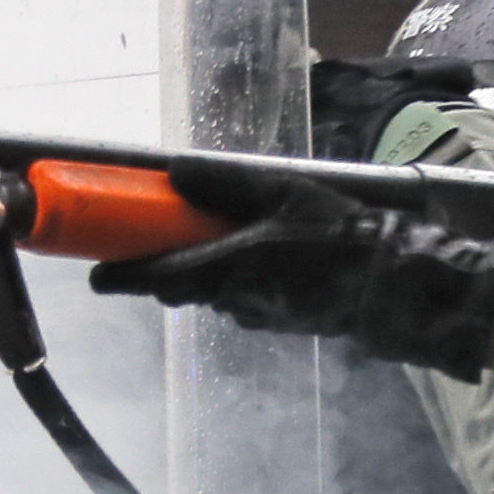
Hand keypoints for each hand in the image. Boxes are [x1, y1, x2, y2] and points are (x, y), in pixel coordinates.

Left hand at [90, 158, 493, 376]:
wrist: (396, 284)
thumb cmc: (342, 234)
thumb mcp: (287, 192)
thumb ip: (229, 183)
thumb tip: (175, 172)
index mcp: (228, 267)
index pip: (157, 277)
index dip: (122, 276)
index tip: (97, 272)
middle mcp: (235, 298)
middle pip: (183, 286)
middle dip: (168, 265)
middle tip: (162, 237)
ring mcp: (259, 315)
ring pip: (216, 291)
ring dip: (211, 269)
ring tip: (230, 236)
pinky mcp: (282, 321)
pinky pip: (247, 298)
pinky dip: (242, 278)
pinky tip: (270, 256)